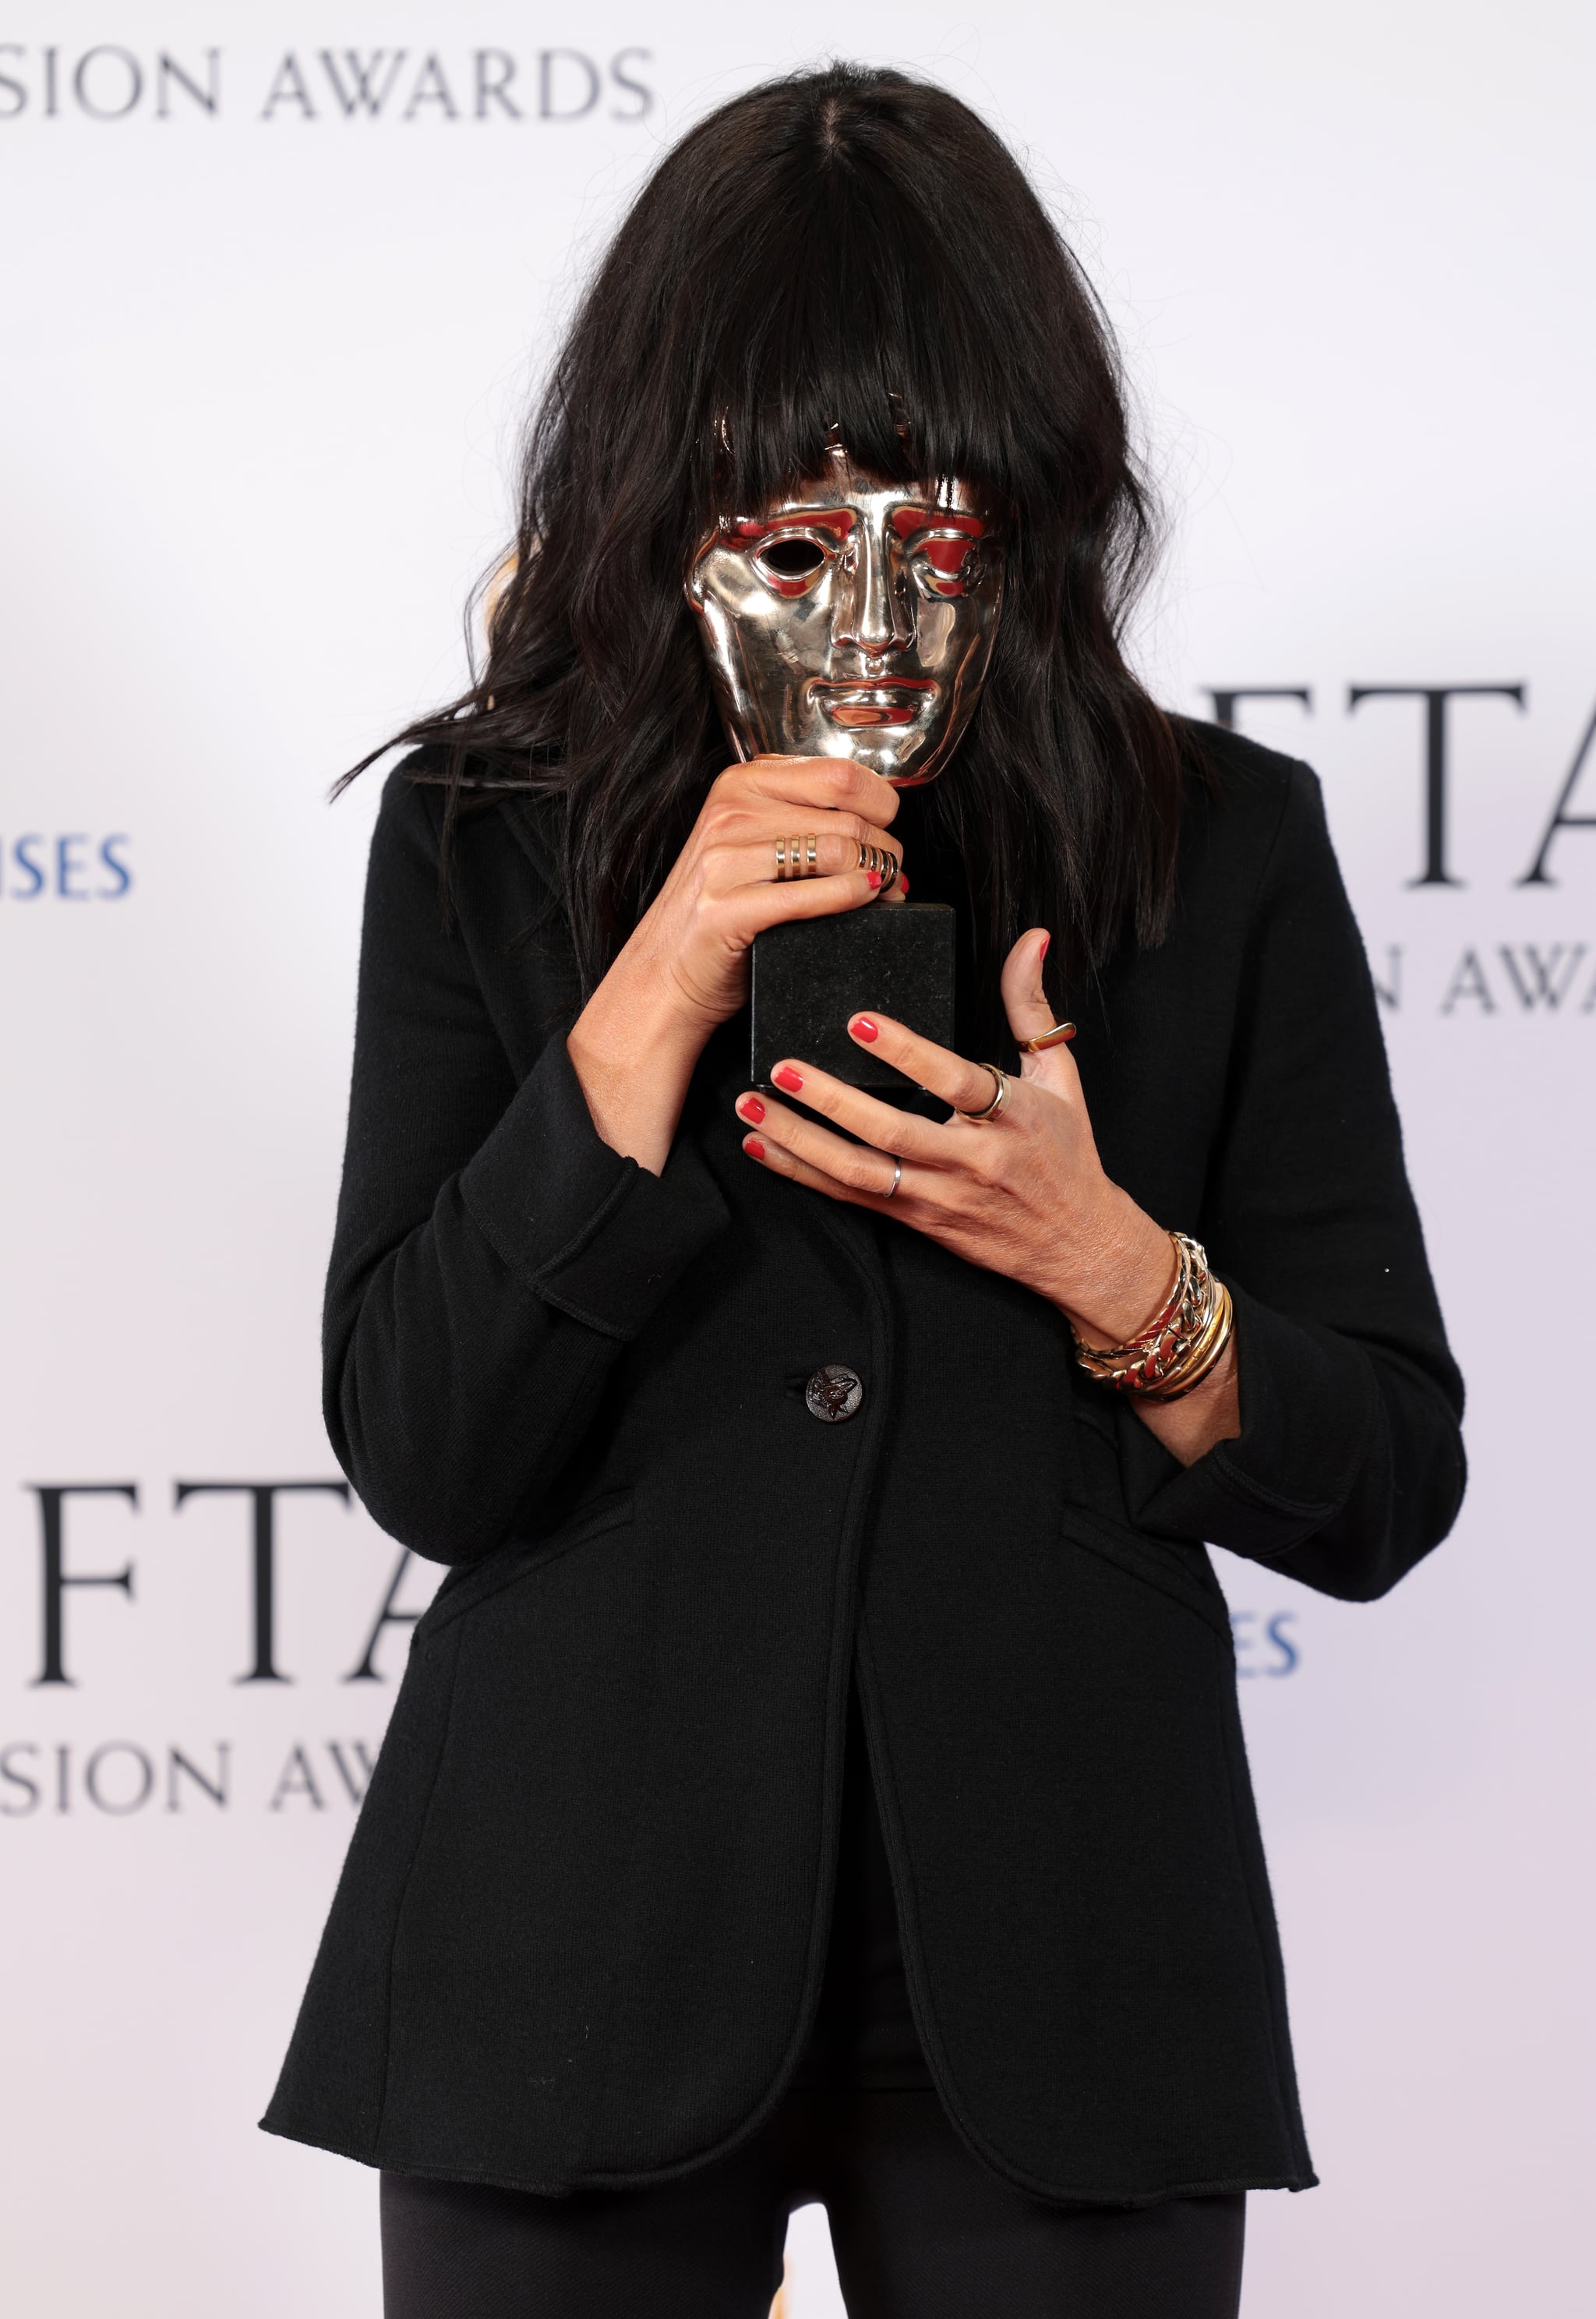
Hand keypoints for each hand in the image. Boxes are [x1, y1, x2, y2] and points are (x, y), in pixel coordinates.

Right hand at [568, 756, 903, 1171]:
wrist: (665, 976)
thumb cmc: (720, 913)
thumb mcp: (754, 845)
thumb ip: (804, 821)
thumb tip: (884, 830)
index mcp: (741, 784)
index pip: (840, 772)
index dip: (882, 803)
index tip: (886, 828)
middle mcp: (730, 812)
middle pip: (847, 816)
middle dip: (885, 848)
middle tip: (893, 874)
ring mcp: (725, 858)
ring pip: (837, 850)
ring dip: (876, 875)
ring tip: (884, 894)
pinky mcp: (728, 907)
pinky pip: (814, 894)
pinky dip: (851, 898)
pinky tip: (864, 902)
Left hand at [734, 928, 1240, 1466]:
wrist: (1079, 1245)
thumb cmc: (1067, 1152)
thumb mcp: (1059, 1077)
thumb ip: (1031, 1006)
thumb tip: (1032, 937)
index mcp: (1013, 1116)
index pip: (954, 1080)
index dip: (906, 1052)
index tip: (859, 1020)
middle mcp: (974, 1160)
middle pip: (893, 1132)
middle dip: (831, 1100)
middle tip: (781, 1067)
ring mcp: (941, 1197)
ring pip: (860, 1172)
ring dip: (800, 1141)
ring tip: (753, 1107)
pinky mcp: (918, 1222)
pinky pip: (852, 1197)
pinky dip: (803, 1173)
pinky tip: (762, 1147)